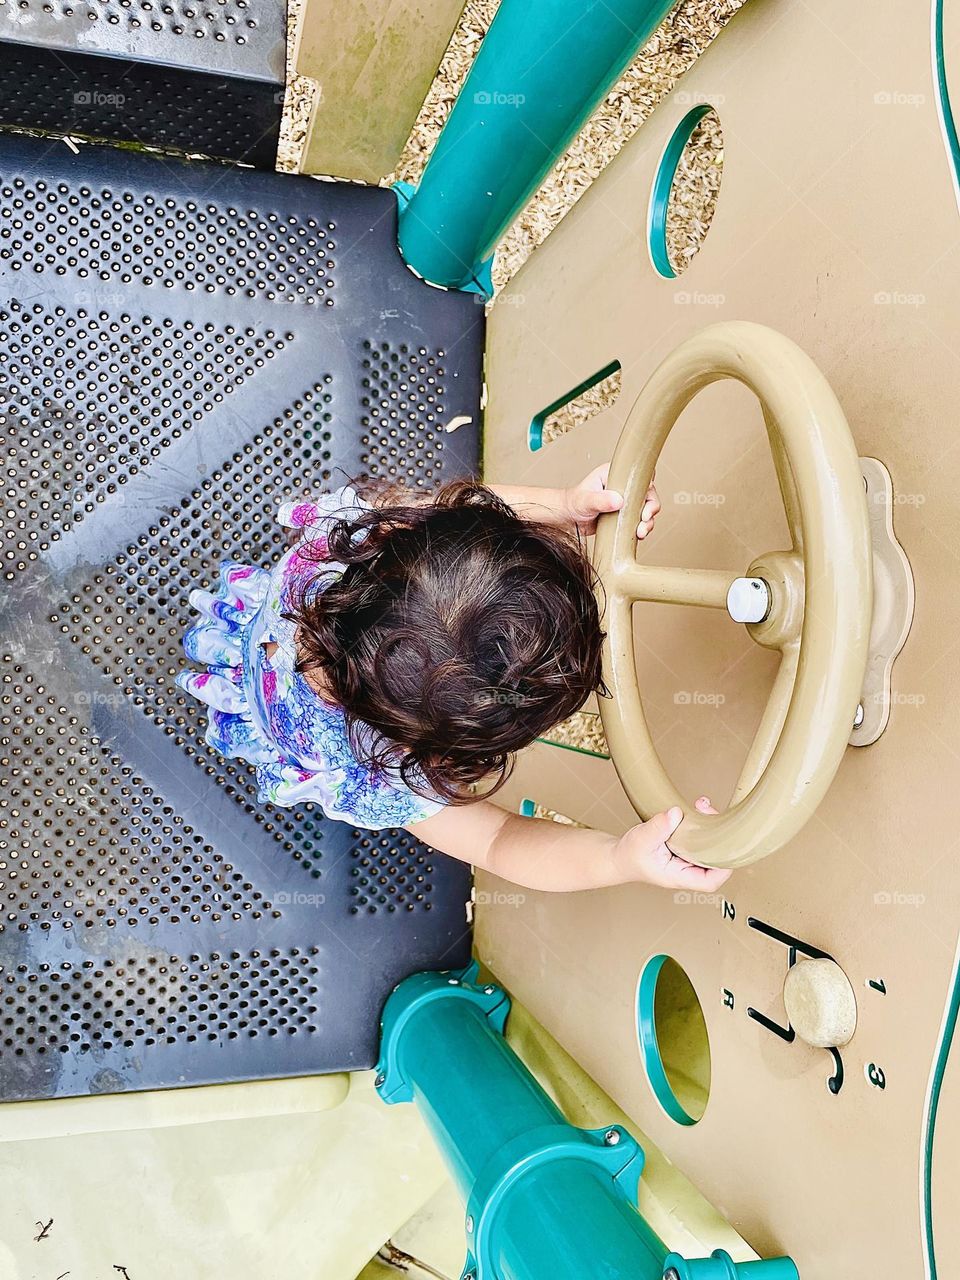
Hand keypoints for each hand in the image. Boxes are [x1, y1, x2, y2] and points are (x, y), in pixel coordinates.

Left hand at [564, 463, 660, 538]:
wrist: (567, 520)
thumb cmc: (573, 504)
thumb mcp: (585, 501)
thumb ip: (599, 500)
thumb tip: (618, 501)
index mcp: (615, 474)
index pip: (640, 475)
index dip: (648, 488)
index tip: (644, 504)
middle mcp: (623, 486)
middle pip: (648, 494)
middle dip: (650, 509)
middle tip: (644, 521)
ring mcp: (625, 502)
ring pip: (646, 509)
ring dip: (648, 522)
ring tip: (640, 532)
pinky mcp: (624, 516)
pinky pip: (639, 520)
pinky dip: (642, 528)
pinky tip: (638, 535)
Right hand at [617, 797, 731, 891]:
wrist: (620, 856)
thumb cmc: (629, 855)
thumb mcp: (641, 840)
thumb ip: (658, 828)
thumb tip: (676, 813)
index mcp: (678, 875)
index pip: (709, 882)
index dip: (722, 868)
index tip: (723, 847)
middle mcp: (686, 869)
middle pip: (714, 862)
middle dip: (718, 838)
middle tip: (709, 814)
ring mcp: (686, 859)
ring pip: (709, 848)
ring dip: (710, 827)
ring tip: (702, 808)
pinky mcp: (684, 847)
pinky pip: (700, 838)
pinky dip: (702, 823)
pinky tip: (697, 809)